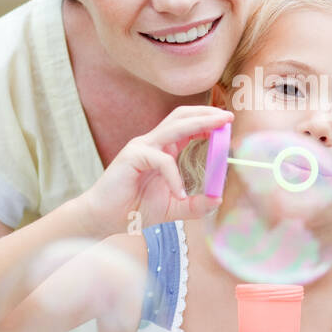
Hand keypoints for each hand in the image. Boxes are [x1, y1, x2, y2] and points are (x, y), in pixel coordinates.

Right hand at [78, 106, 232, 237]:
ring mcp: (140, 147)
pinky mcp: (132, 157)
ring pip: (173, 127)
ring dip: (199, 124)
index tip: (226, 124)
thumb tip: (218, 200)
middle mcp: (151, 143)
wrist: (104, 219)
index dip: (206, 121)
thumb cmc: (134, 209)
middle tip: (228, 117)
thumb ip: (195, 205)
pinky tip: (179, 193)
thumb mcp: (172, 208)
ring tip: (219, 127)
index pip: (186, 126)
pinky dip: (175, 176)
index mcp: (161, 149)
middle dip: (206, 113)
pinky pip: (162, 160)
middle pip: (180, 116)